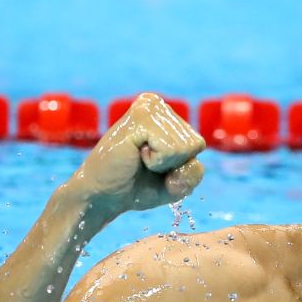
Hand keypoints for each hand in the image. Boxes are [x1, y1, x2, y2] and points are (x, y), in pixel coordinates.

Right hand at [65, 93, 205, 220]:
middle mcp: (157, 105)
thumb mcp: (177, 184)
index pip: (198, 145)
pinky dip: (157, 162)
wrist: (102, 196)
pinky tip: (135, 155)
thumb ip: (194, 173)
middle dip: (173, 165)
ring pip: (185, 148)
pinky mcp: (141, 117)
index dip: (180, 166)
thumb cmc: (137, 186)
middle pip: (196, 144)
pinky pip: (171, 150)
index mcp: (166, 115)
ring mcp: (149, 107)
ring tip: (138, 159)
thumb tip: (190, 160)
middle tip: (144, 164)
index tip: (153, 166)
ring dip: (163, 163)